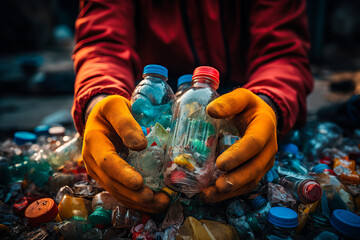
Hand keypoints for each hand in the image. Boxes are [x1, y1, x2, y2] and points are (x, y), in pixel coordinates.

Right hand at [82, 95, 169, 212]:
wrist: (101, 118)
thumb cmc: (110, 110)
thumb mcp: (116, 106)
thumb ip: (126, 123)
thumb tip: (140, 145)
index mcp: (94, 143)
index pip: (107, 163)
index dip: (123, 174)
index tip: (139, 183)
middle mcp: (93, 162)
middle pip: (112, 183)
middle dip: (134, 195)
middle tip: (156, 199)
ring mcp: (99, 173)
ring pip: (117, 192)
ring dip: (138, 202)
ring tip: (161, 204)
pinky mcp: (108, 178)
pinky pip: (121, 193)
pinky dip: (136, 201)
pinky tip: (154, 204)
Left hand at [201, 88, 277, 202]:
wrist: (260, 116)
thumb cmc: (248, 107)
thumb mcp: (241, 97)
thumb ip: (229, 102)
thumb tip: (211, 111)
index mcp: (265, 127)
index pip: (254, 143)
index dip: (238, 155)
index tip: (220, 164)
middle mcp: (269, 147)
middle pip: (255, 167)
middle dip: (237, 179)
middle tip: (218, 186)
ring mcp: (264, 161)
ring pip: (252, 180)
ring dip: (232, 191)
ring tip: (210, 195)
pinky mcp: (257, 170)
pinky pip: (246, 185)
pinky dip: (231, 193)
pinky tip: (212, 196)